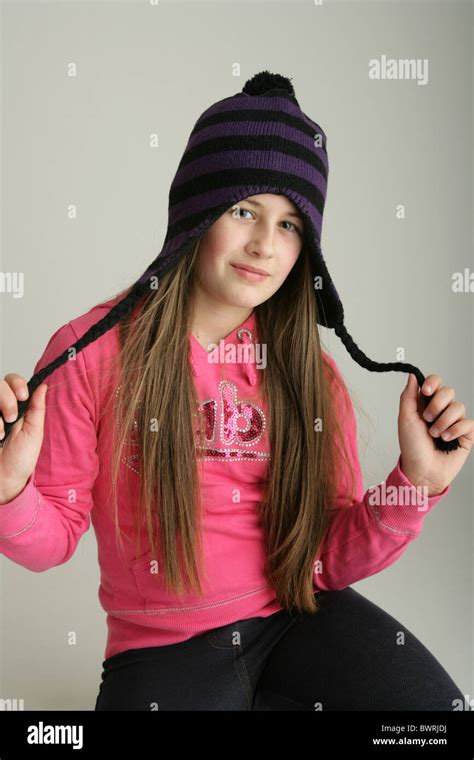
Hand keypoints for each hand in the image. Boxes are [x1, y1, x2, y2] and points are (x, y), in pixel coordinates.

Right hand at [0, 374, 47, 502]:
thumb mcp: (34, 432)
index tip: (23, 396)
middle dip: (7, 398)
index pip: (12, 381)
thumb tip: (44, 385)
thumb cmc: (20, 459)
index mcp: (16, 407)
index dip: (16, 383)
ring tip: (1, 432)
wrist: (3, 479)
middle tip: (11, 418)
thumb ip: (37, 408)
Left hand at [398, 373, 472, 495]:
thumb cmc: (412, 447)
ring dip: (444, 422)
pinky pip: (468, 423)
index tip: (426, 392)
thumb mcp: (405, 419)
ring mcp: (455, 422)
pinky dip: (456, 430)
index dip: (433, 383)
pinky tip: (447, 440)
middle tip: (427, 420)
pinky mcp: (466, 434)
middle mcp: (442, 410)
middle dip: (437, 405)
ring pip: (459, 407)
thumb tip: (412, 375)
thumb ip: (409, 396)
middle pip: (449, 391)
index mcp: (426, 404)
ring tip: (435, 435)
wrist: (422, 471)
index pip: (435, 382)